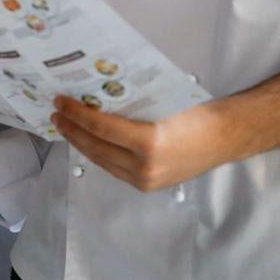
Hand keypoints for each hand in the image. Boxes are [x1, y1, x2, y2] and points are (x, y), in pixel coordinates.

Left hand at [51, 95, 233, 191]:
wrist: (223, 140)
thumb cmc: (196, 114)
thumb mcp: (162, 103)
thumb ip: (131, 106)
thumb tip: (94, 94)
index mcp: (150, 143)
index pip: (102, 128)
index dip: (77, 114)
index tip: (61, 101)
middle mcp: (145, 167)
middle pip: (96, 147)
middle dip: (72, 129)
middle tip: (56, 112)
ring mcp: (145, 180)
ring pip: (102, 161)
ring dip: (81, 143)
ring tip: (65, 126)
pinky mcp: (147, 185)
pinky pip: (113, 168)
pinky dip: (98, 154)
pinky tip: (87, 141)